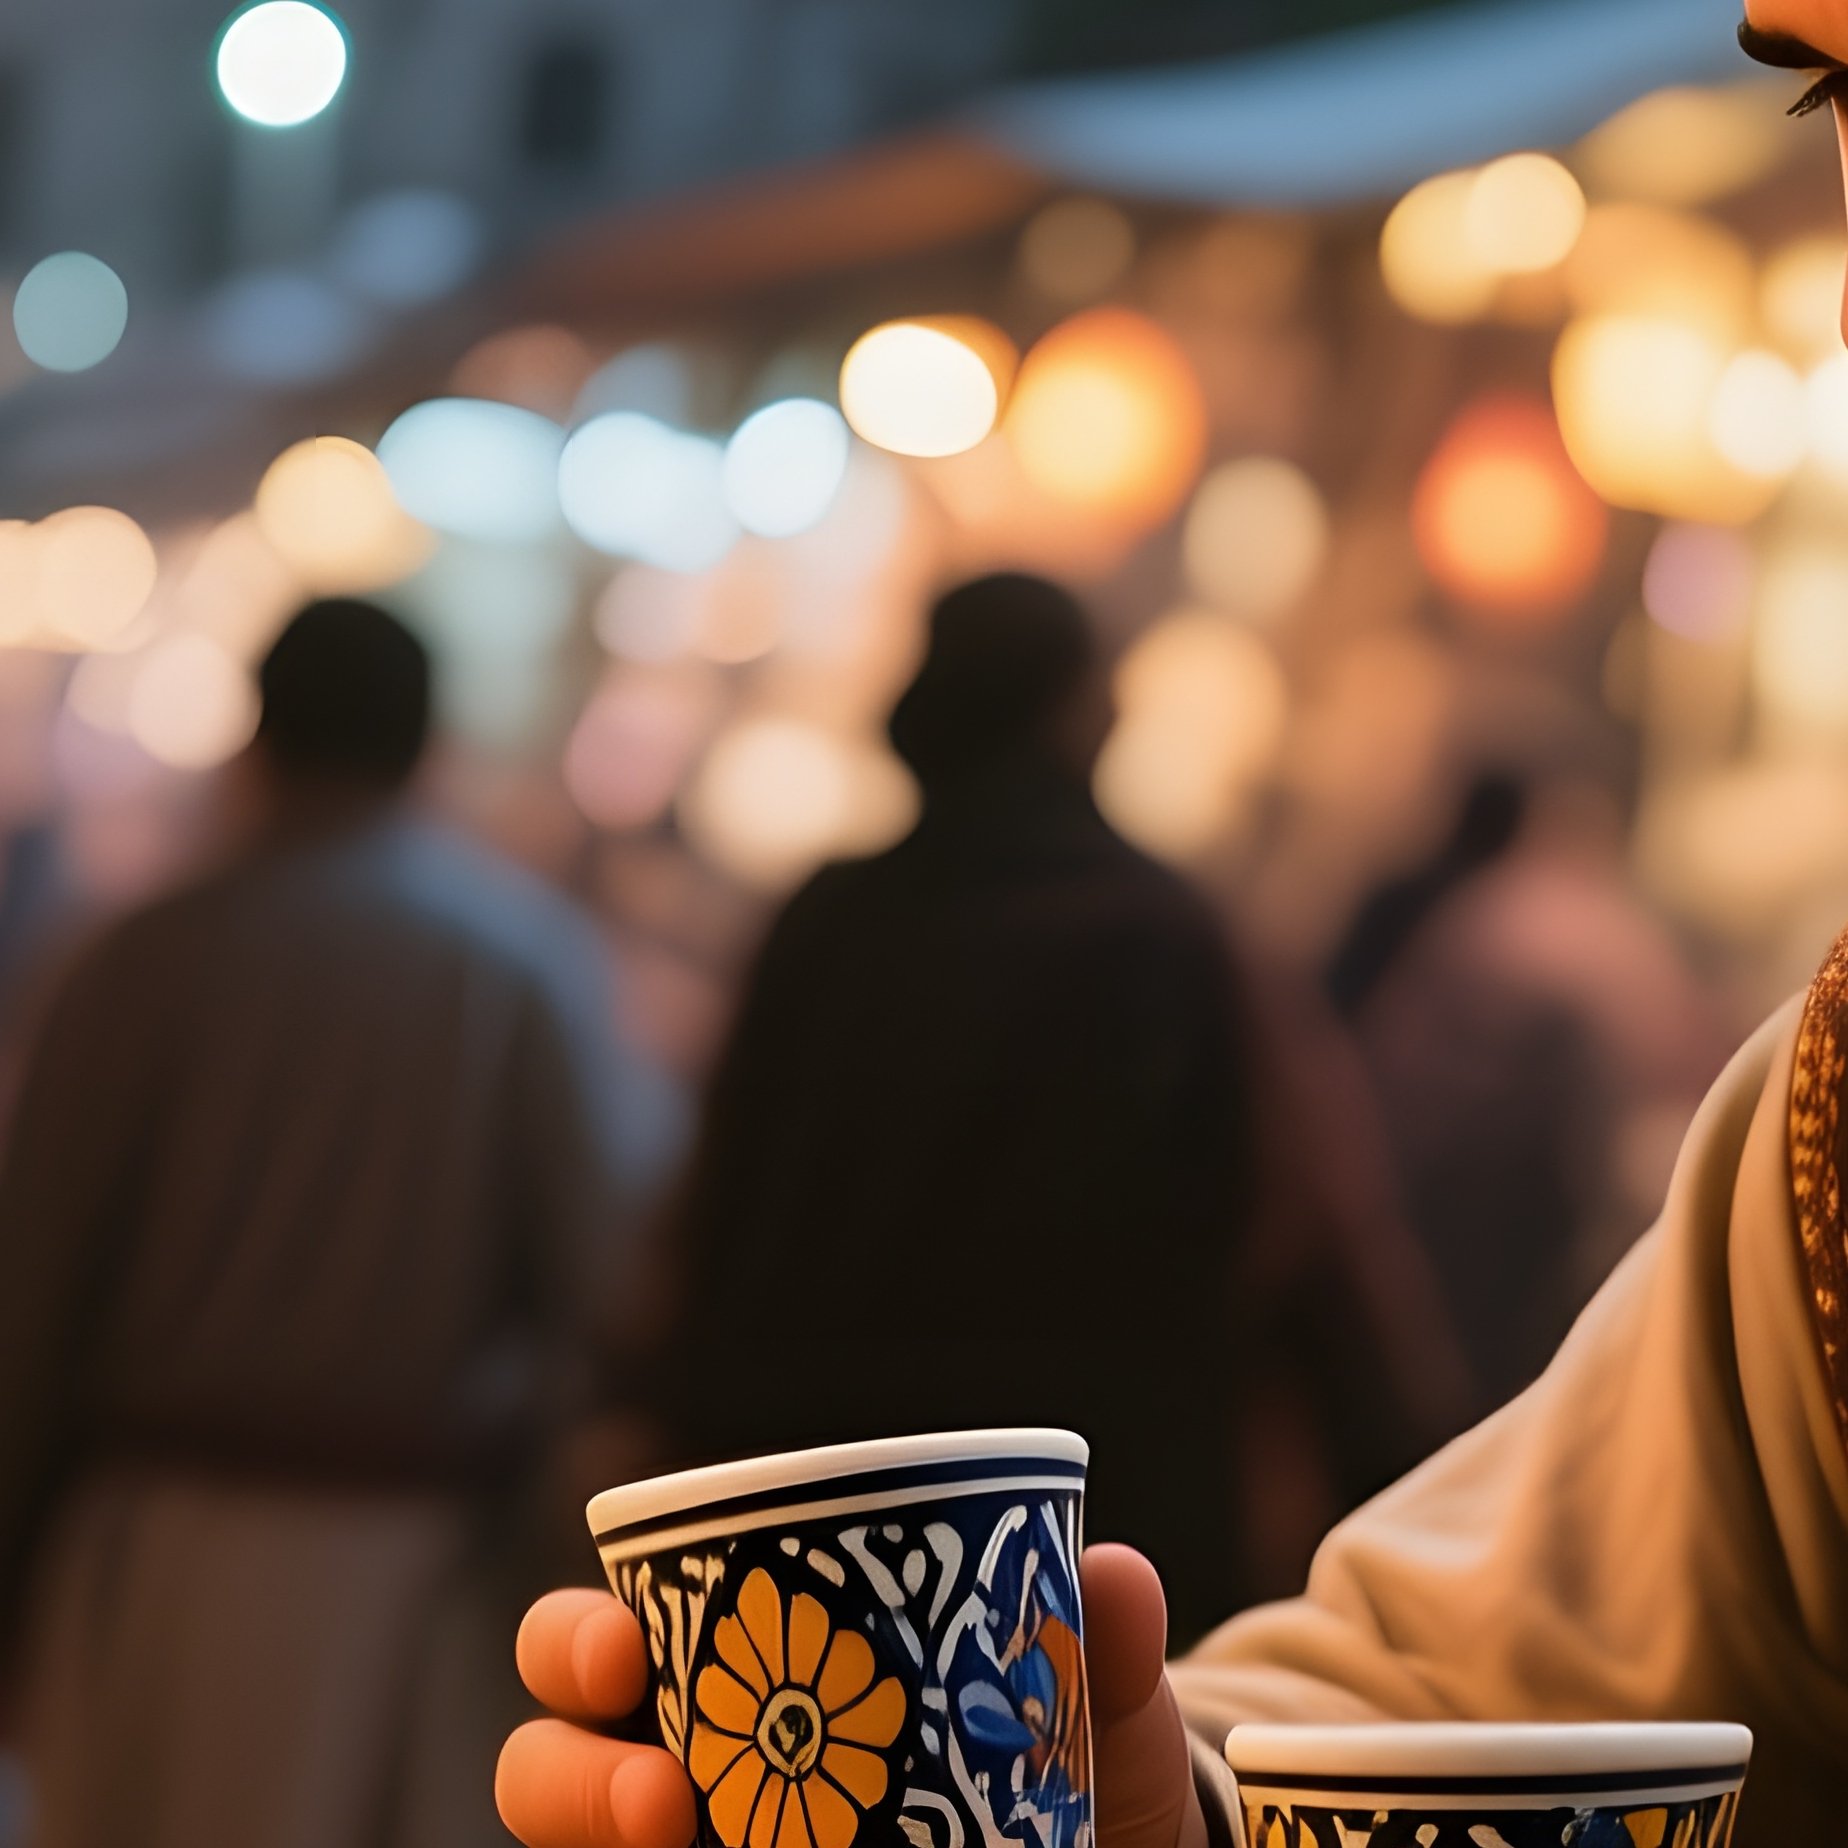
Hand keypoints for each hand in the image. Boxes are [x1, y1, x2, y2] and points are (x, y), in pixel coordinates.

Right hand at [497, 1544, 1207, 1847]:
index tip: (626, 1644)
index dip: (578, 1637)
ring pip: (580, 1845)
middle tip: (663, 1794)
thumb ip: (1104, 1646)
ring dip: (595, 1840)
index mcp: (735, 1668)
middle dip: (568, 1767)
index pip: (606, 1632)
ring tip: (677, 1845)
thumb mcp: (1085, 1708)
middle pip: (554, 1754)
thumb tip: (1116, 1575)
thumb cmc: (1050, 1766)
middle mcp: (685, 1767)